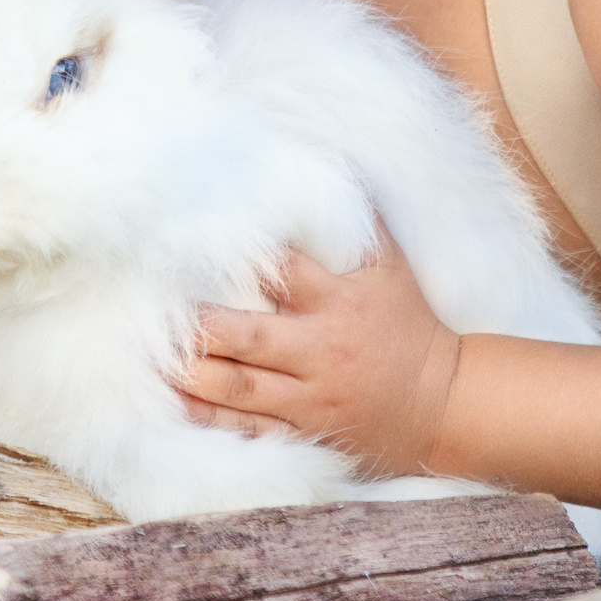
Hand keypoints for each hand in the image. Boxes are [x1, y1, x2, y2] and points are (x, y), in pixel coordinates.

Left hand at [172, 220, 464, 480]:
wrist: (443, 403)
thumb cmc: (407, 323)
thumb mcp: (390, 267)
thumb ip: (355, 222)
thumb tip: (320, 168)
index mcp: (339, 302)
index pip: (283, 273)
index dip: (239, 259)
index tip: (193, 244)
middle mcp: (321, 350)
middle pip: (252, 337)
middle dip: (205, 327)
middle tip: (162, 312)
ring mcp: (312, 397)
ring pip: (242, 389)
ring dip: (196, 374)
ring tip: (157, 359)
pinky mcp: (307, 432)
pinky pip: (251, 429)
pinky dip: (212, 419)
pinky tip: (177, 403)